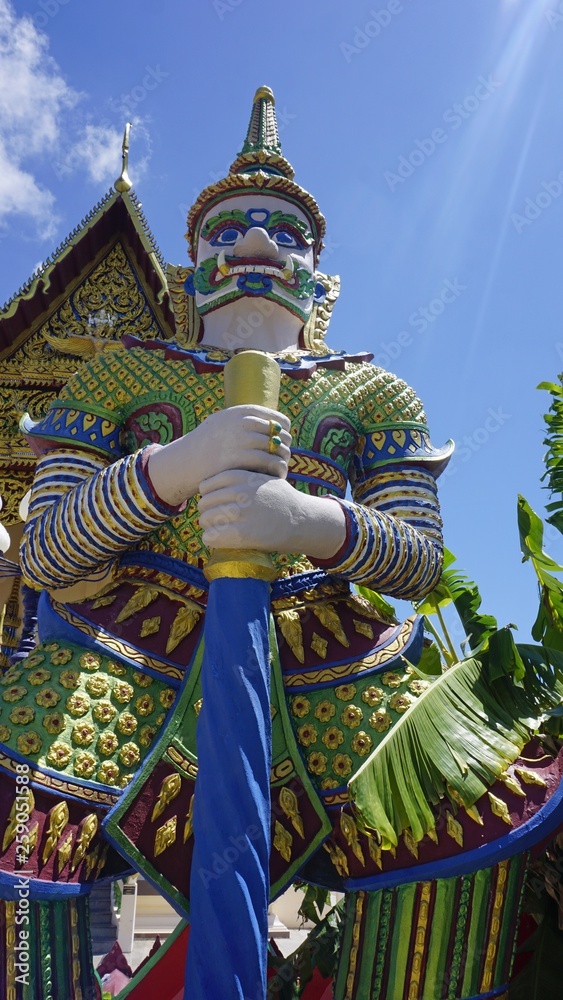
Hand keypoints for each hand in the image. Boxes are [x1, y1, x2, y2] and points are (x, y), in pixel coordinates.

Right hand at [147, 405, 290, 505]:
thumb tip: (277, 424)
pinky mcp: (238, 460)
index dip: (284, 432)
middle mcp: (241, 423)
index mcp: (241, 412)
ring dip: (283, 461)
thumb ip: (247, 420)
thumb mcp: (224, 423)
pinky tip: (276, 477)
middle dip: (284, 448)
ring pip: (277, 450)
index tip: (282, 443)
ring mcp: (239, 441)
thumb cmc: (208, 444)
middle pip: (279, 436)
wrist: (185, 462)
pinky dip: (277, 471)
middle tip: (283, 459)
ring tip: (281, 469)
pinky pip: (269, 464)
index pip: (277, 419)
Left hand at [198, 470, 346, 559]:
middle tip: (215, 520)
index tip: (216, 504)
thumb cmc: (281, 501)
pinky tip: (218, 540)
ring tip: (217, 530)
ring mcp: (242, 513)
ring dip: (208, 527)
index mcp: (243, 477)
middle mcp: (241, 492)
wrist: (303, 520)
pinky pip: (211, 536)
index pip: (207, 485)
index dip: (209, 496)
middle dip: (207, 512)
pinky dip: (211, 539)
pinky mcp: (244, 534)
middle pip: (204, 503)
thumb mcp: (263, 479)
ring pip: (206, 519)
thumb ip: (241, 479)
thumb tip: (209, 485)